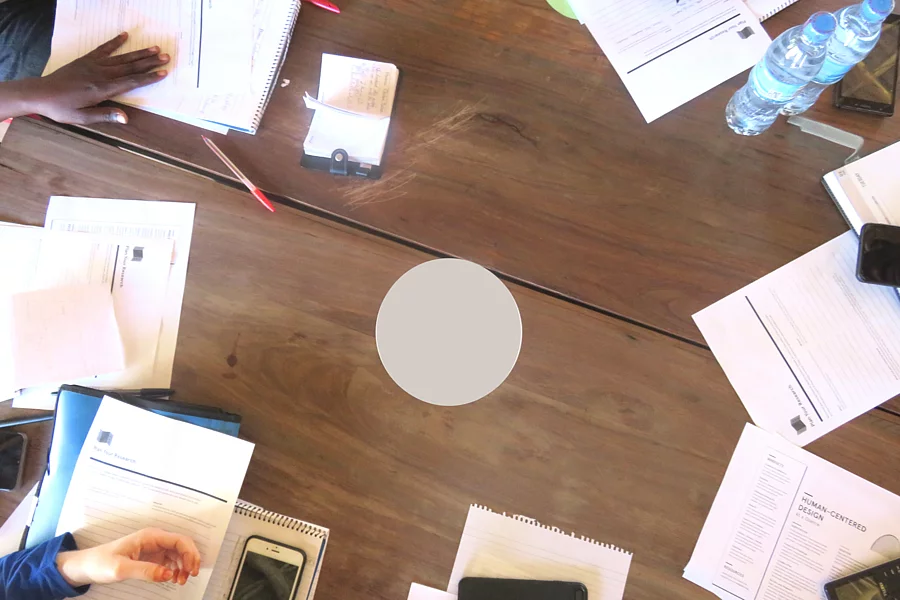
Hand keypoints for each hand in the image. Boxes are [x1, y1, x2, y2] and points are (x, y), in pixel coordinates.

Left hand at [23, 32, 168, 124]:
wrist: (40, 93)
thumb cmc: (62, 109)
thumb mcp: (83, 118)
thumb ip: (105, 115)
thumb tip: (126, 118)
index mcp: (102, 90)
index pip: (130, 82)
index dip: (148, 77)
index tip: (163, 72)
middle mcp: (100, 75)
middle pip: (130, 67)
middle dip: (149, 62)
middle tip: (166, 57)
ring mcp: (93, 65)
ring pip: (121, 58)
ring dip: (139, 53)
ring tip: (154, 48)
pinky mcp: (86, 60)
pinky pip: (103, 49)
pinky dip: (114, 42)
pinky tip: (124, 36)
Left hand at [56, 528, 200, 587]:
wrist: (85, 566)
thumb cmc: (100, 563)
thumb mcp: (121, 569)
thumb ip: (146, 571)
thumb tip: (169, 574)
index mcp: (149, 536)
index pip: (179, 540)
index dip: (189, 554)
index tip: (191, 570)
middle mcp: (154, 539)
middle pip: (182, 545)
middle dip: (190, 559)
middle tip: (190, 576)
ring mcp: (153, 547)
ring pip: (178, 552)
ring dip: (184, 565)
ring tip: (181, 580)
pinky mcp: (150, 556)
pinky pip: (170, 560)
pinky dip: (176, 568)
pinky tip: (173, 578)